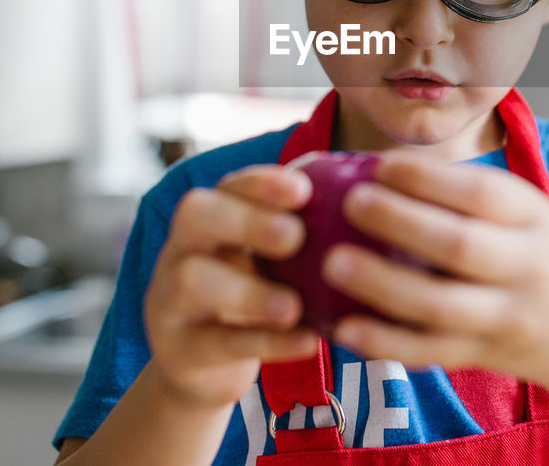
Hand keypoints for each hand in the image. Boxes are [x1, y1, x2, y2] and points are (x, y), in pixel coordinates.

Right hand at [144, 166, 319, 408]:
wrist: (203, 365)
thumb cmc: (253, 293)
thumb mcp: (267, 260)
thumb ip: (302, 231)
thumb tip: (376, 202)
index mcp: (210, 218)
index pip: (228, 184)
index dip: (262, 183)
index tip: (304, 189)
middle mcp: (182, 248)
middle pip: (196, 216)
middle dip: (247, 221)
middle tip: (296, 237)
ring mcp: (172, 299)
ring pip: (194, 281)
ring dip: (249, 291)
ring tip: (294, 305)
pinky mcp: (181, 350)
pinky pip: (218, 342)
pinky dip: (267, 344)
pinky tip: (307, 342)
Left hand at [320, 154, 548, 387]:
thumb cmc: (540, 257)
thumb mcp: (528, 215)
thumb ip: (470, 196)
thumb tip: (379, 169)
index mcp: (534, 220)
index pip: (481, 193)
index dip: (428, 179)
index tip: (381, 165)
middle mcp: (526, 268)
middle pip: (460, 246)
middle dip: (401, 222)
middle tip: (351, 202)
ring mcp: (506, 319)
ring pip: (440, 306)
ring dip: (382, 285)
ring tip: (332, 263)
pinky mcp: (483, 357)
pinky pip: (430, 352)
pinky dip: (385, 342)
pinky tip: (344, 328)